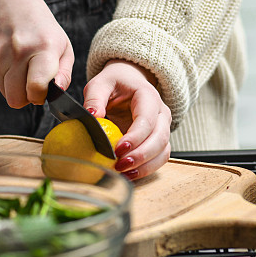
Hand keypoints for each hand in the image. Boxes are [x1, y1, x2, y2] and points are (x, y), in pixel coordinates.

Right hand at [0, 0, 73, 107]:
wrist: (5, 0)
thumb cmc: (38, 24)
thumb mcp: (62, 44)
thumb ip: (64, 73)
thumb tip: (58, 93)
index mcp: (43, 48)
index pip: (36, 87)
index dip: (40, 96)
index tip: (43, 90)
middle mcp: (18, 52)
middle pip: (16, 99)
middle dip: (26, 96)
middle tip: (33, 82)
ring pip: (5, 93)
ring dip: (15, 86)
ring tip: (22, 66)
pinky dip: (5, 78)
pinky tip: (11, 61)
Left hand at [83, 60, 171, 178]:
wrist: (129, 82)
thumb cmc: (115, 83)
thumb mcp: (100, 84)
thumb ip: (95, 98)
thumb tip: (92, 116)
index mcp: (148, 96)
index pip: (147, 120)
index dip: (135, 137)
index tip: (117, 150)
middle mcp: (161, 113)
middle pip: (160, 138)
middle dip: (141, 155)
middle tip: (120, 165)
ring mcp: (163, 127)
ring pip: (163, 151)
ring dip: (146, 166)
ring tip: (124, 173)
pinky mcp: (159, 140)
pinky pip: (159, 157)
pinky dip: (147, 169)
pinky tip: (130, 174)